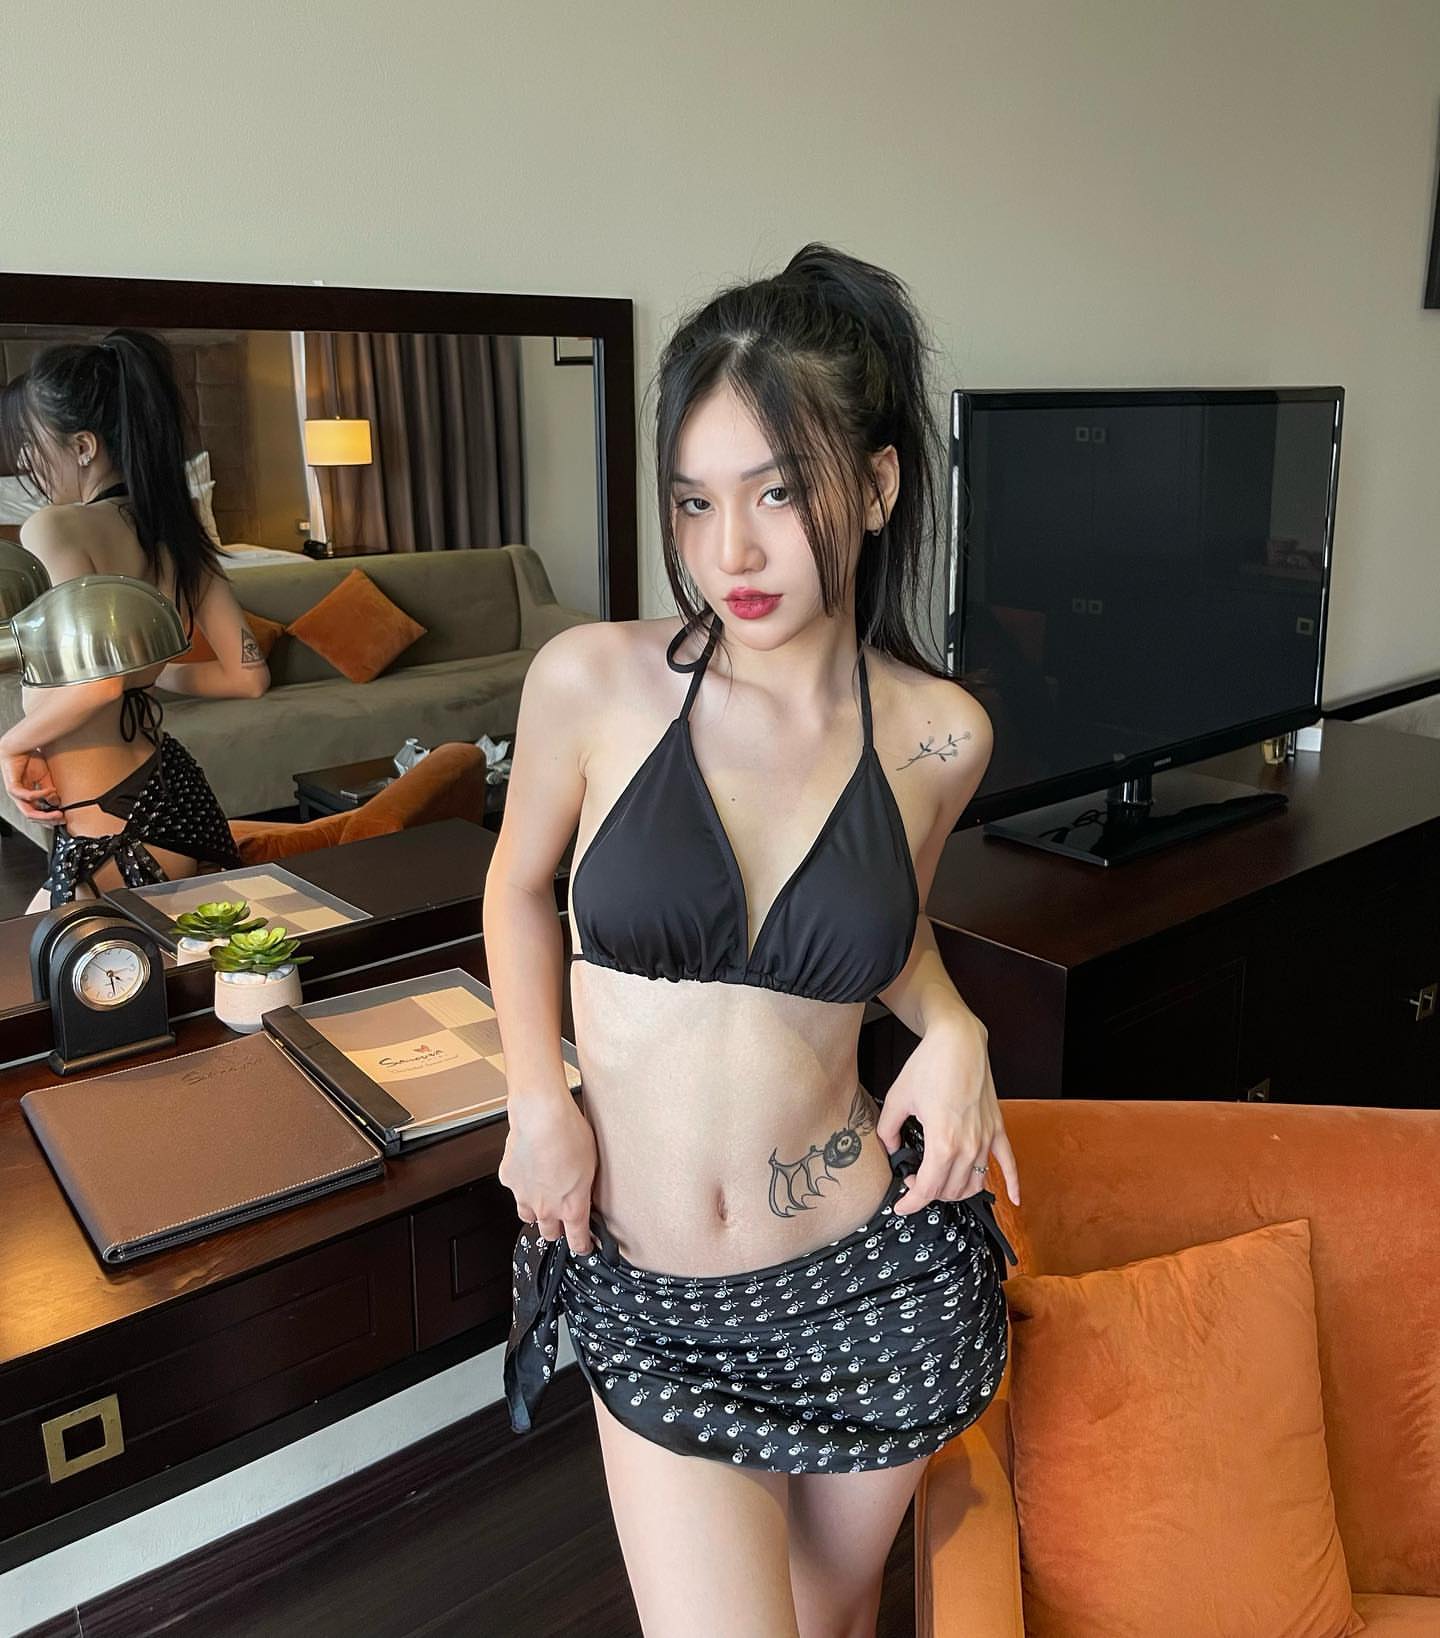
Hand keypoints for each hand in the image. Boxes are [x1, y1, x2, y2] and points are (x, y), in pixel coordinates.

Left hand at [2, 749, 64, 823]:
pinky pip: (26, 796)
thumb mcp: (44, 777)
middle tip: (61, 819)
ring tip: (57, 813)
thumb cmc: (29, 760)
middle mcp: (20, 797)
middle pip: (33, 816)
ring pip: (28, 812)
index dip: (49, 819)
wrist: (18, 747)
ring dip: (44, 815)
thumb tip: (56, 802)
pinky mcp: (13, 787)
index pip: (36, 813)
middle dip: (48, 820)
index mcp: (27, 796)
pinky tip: (50, 791)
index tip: (62, 819)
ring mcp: (15, 793)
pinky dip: (39, 795)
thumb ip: (49, 790)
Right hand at [498, 1089, 597, 1256]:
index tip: (584, 1246)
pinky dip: (522, 1183)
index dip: (582, 1246)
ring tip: (544, 1195)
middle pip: (550, 1234)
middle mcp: (546, 1207)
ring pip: (528, 1216)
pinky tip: (530, 1169)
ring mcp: (524, 1196)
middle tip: (563, 1216)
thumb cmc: (570, 1135)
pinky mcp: (510, 1180)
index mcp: (571, 1207)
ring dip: (537, 1211)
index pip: (577, 1241)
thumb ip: (585, 1189)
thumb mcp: (592, 1166)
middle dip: (557, 1229)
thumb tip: (584, 1195)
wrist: (541, 1117)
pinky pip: (516, 1189)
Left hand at [874, 1008, 1019, 1215]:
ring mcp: (986, 1138)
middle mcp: (969, 1145)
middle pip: (950, 1190)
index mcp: (943, 1142)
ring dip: (956, 1191)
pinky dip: (1012, 1184)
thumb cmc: (928, 1065)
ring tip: (939, 1181)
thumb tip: (892, 1149)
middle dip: (928, 1193)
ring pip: (975, 1182)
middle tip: (912, 1181)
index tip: (900, 1205)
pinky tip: (1014, 1199)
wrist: (959, 1041)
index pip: (927, 1189)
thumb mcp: (897, 1099)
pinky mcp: (997, 1128)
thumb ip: (888, 1131)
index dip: (910, 1203)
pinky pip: (1008, 1162)